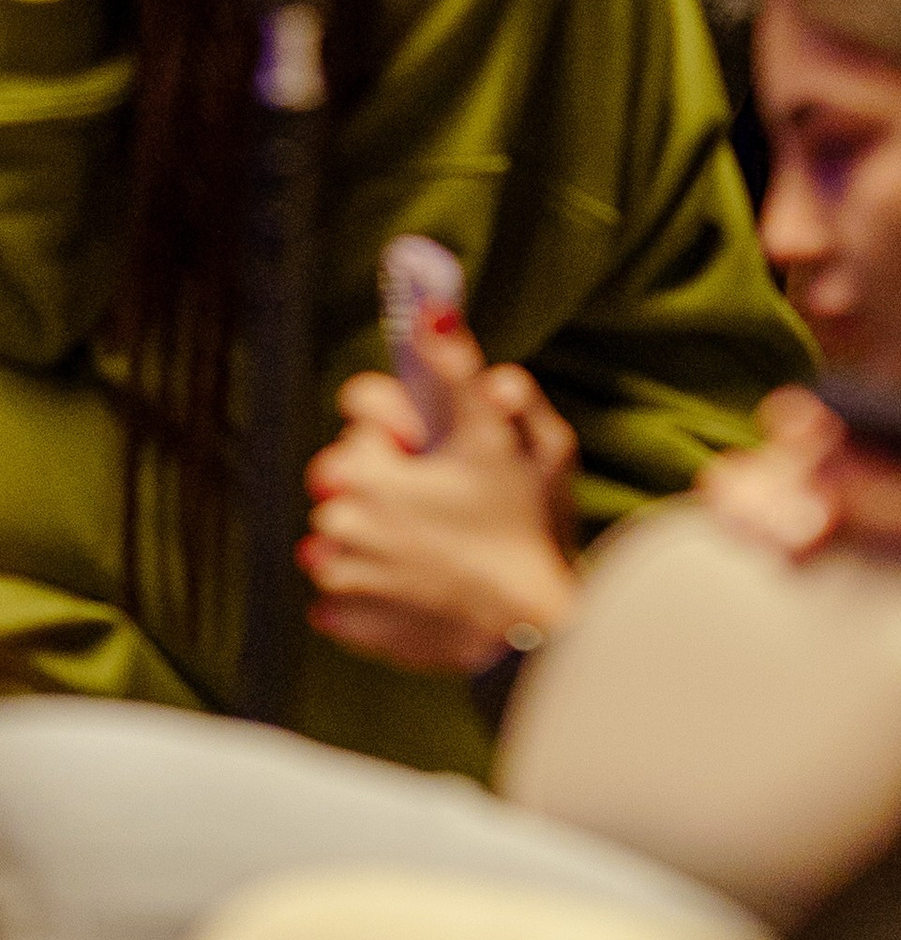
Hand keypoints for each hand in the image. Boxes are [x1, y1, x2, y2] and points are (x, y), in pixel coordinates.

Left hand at [300, 318, 582, 673]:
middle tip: (447, 491)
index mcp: (363, 467)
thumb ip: (459, 368)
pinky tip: (420, 578)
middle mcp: (337, 520)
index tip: (437, 443)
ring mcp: (338, 574)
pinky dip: (372, 579)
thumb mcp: (499, 435)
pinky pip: (344, 587)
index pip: (360, 409)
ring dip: (379, 524)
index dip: (405, 420)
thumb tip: (429, 311)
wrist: (525, 628)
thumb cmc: (517, 523)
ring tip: (437, 539)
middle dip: (389, 471)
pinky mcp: (347, 618)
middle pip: (349, 469)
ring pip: (345, 526)